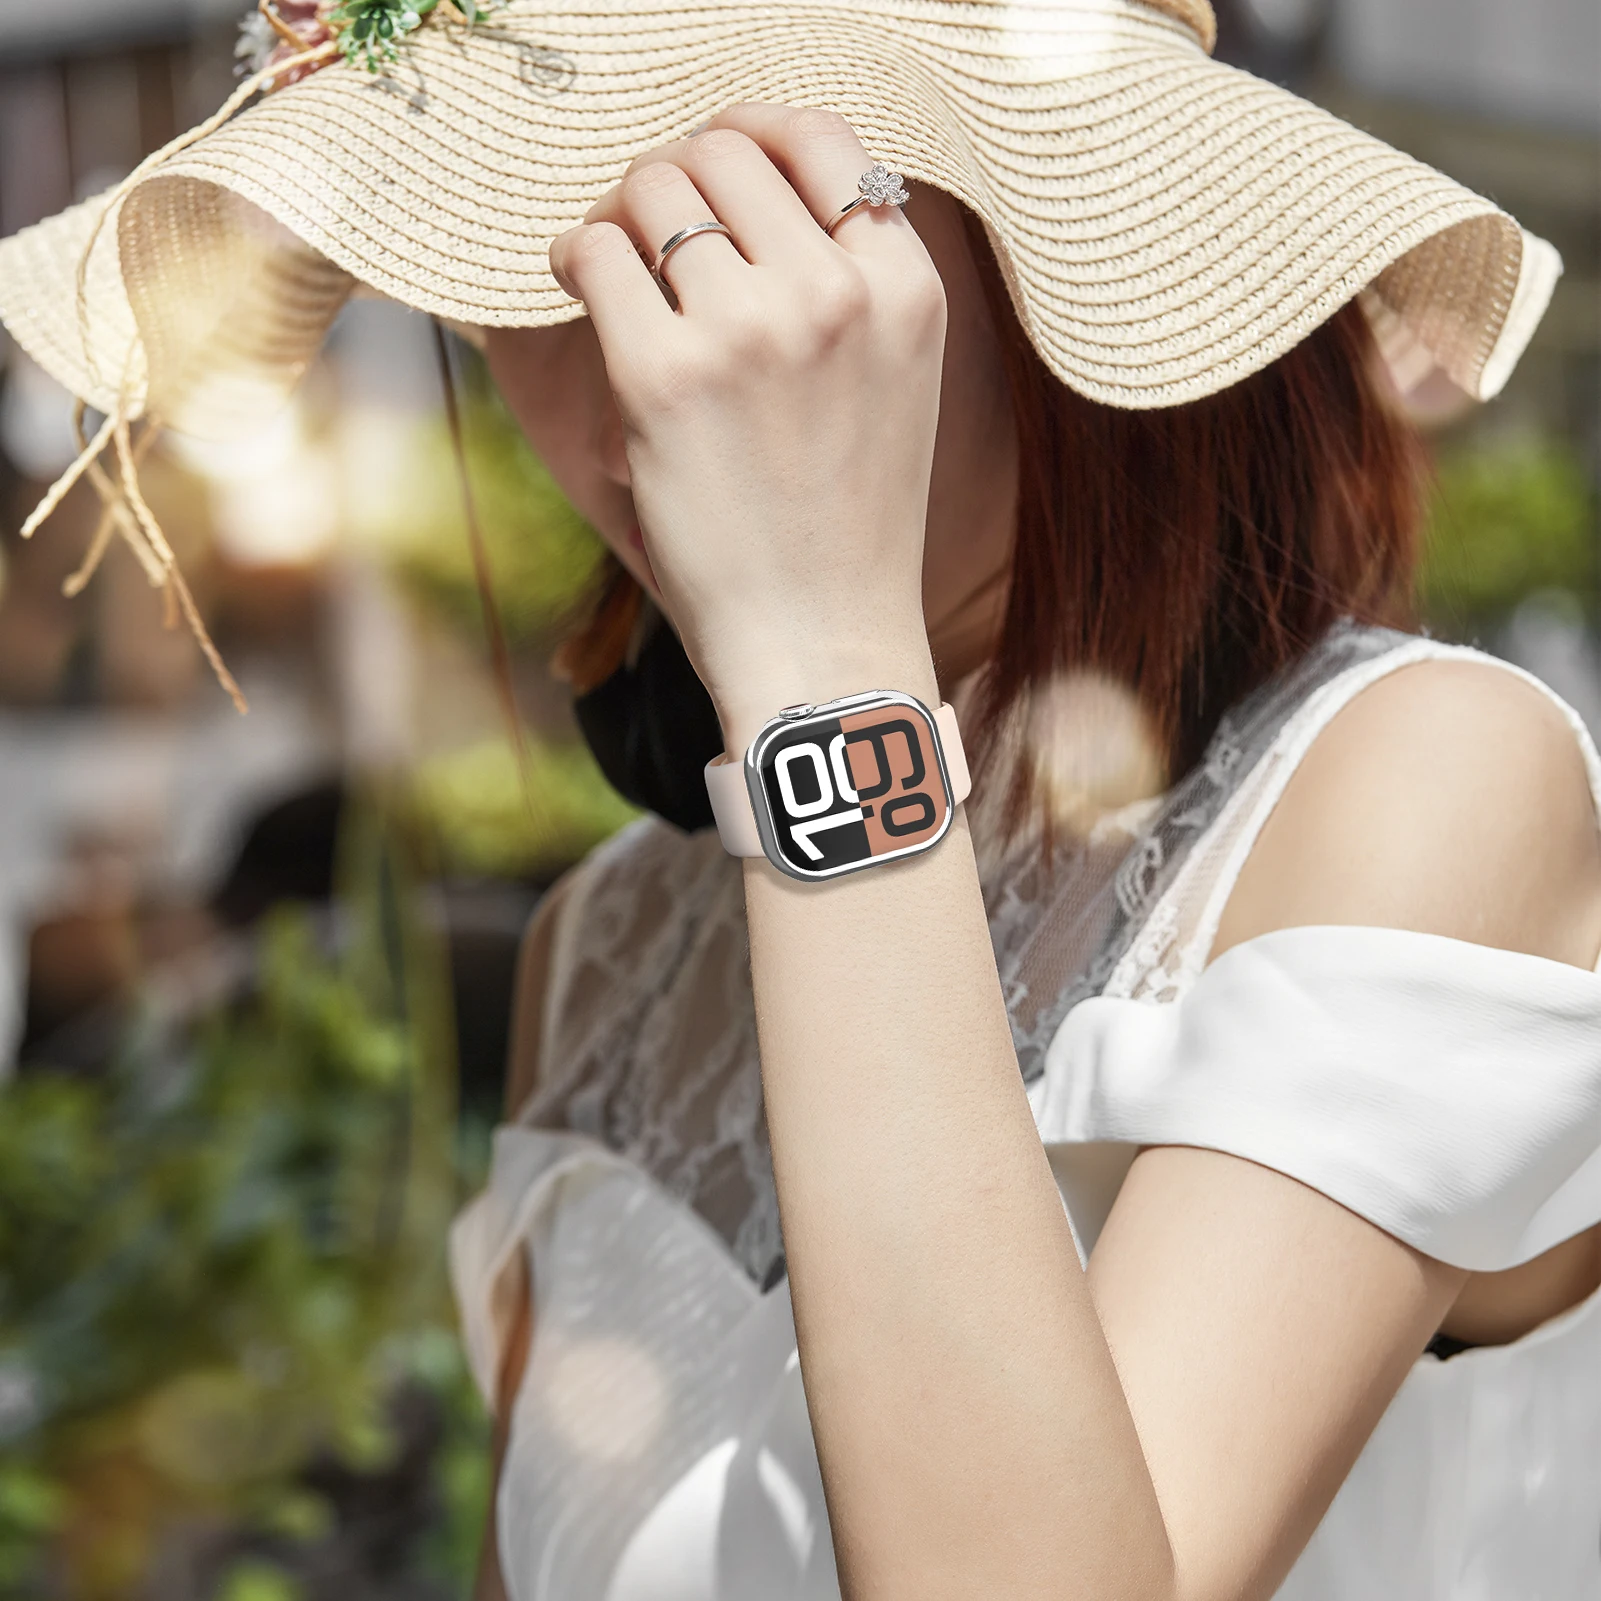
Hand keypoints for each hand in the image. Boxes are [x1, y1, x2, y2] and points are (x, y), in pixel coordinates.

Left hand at [548, 105, 947, 749]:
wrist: (822, 641)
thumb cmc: (849, 524)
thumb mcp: (895, 384)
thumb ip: (850, 283)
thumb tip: (744, 190)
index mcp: (907, 290)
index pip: (821, 138)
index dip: (752, 137)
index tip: (716, 168)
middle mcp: (837, 294)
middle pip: (725, 152)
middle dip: (677, 177)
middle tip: (650, 225)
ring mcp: (750, 332)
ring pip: (656, 190)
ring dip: (622, 212)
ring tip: (613, 259)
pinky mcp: (663, 376)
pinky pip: (596, 253)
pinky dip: (575, 253)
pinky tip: (577, 282)